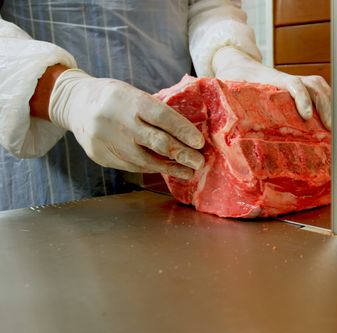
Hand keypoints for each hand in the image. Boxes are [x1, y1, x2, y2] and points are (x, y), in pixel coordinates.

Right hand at [48, 69, 204, 179]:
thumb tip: (189, 133)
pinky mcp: (100, 156)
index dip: (183, 131)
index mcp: (129, 100)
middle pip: (156, 142)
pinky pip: (133, 166)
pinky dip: (152, 168)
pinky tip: (166, 168)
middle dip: (182, 154)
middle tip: (200, 162)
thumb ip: (156, 111)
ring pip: (145, 161)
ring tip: (189, 171)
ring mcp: (106, 141)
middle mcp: (117, 121)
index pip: (162, 116)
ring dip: (170, 167)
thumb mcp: (133, 94)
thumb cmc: (116, 98)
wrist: (75, 103)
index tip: (199, 142)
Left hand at [212, 47, 331, 128]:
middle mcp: (286, 79)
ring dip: (331, 104)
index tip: (306, 116)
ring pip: (319, 86)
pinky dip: (329, 103)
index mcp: (270, 81)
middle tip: (330, 128)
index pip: (293, 84)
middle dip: (325, 106)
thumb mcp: (227, 91)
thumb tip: (224, 126)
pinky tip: (333, 120)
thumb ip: (228, 104)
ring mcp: (294, 82)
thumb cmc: (231, 79)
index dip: (302, 98)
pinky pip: (319, 91)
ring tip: (336, 127)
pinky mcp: (298, 87)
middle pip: (314, 85)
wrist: (236, 64)